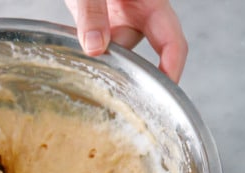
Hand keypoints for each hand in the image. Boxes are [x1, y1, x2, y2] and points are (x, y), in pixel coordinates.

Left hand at [65, 0, 186, 81]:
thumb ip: (92, 12)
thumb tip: (95, 48)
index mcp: (151, 1)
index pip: (172, 41)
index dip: (172, 67)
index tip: (164, 92)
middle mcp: (139, 12)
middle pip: (136, 50)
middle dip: (118, 60)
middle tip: (98, 70)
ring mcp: (119, 18)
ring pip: (113, 49)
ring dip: (96, 53)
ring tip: (76, 46)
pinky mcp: (101, 21)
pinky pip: (98, 43)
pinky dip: (86, 49)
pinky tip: (72, 47)